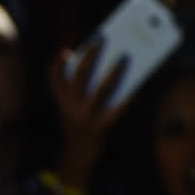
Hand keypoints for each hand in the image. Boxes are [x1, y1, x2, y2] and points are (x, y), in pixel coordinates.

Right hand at [49, 45, 128, 182]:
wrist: (79, 157)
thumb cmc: (83, 125)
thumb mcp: (76, 107)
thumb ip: (84, 89)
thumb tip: (108, 66)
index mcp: (62, 101)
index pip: (55, 78)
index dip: (58, 63)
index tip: (66, 49)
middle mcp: (70, 108)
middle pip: (80, 75)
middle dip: (92, 55)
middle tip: (103, 37)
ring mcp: (86, 118)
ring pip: (101, 89)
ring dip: (114, 72)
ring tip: (125, 57)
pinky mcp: (101, 128)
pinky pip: (118, 108)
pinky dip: (129, 96)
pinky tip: (139, 86)